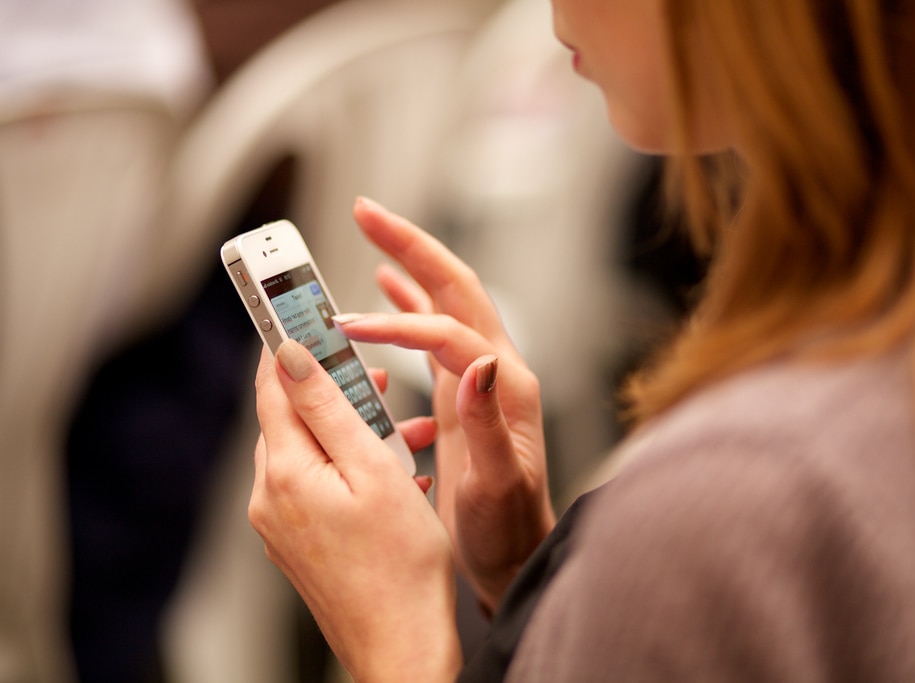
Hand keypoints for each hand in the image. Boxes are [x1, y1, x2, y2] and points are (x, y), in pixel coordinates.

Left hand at [250, 342, 461, 680]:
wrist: (404, 646)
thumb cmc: (400, 566)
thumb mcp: (371, 470)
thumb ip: (328, 408)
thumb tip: (290, 356)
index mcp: (286, 474)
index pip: (273, 386)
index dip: (286, 341)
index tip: (297, 306)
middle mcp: (272, 498)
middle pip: (294, 417)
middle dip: (337, 390)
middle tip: (378, 379)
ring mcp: (283, 524)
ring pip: (313, 450)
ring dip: (355, 431)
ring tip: (404, 433)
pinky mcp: (301, 541)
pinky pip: (320, 483)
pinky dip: (353, 466)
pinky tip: (395, 473)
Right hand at [335, 197, 555, 613]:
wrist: (518, 557)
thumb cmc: (510, 529)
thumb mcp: (498, 485)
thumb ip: (488, 425)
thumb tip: (479, 362)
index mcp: (506, 386)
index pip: (449, 331)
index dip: (398, 324)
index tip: (348, 328)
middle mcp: (496, 371)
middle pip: (455, 289)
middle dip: (411, 246)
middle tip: (366, 211)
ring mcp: (479, 379)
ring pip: (443, 303)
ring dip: (409, 266)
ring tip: (372, 235)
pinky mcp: (463, 394)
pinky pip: (435, 333)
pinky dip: (409, 306)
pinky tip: (388, 292)